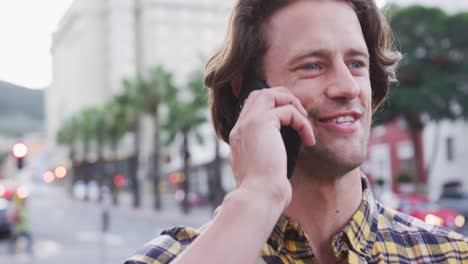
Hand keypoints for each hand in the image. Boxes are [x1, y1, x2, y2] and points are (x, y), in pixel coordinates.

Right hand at [229, 87, 315, 208]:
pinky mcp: (261, 123)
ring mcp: (248, 123)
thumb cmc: (263, 190)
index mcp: (238, 137)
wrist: (259, 196)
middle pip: (259, 94)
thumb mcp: (261, 168)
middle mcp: (240, 127)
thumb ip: (265, 153)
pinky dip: (302, 121)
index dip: (272, 109)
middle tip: (299, 116)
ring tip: (304, 121)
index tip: (289, 122)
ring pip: (269, 94)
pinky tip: (308, 138)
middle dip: (282, 99)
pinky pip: (287, 110)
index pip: (252, 109)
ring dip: (291, 103)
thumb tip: (278, 150)